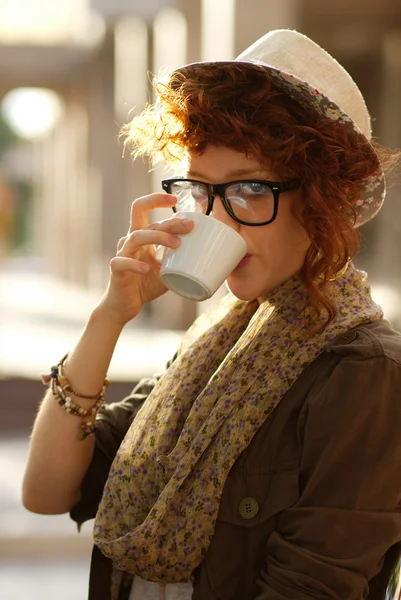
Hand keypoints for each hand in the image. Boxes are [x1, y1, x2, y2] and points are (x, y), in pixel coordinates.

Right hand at [98, 193, 193, 324]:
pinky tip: (146, 268)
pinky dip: (135, 264)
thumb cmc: (146, 284)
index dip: (156, 199)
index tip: (175, 198)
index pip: (142, 209)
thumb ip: (180, 257)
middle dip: (168, 221)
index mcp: (139, 236)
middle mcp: (129, 241)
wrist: (124, 306)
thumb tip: (208, 252)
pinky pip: (122, 263)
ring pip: (135, 237)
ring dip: (157, 237)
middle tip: (189, 226)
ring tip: (177, 244)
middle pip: (144, 221)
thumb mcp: (167, 268)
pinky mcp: (116, 270)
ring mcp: (122, 254)